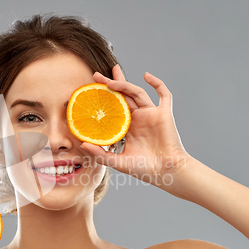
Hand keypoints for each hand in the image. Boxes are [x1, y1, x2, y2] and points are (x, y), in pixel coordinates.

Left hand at [81, 65, 192, 190]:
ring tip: (110, 80)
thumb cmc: (144, 169)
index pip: (112, 107)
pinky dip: (157, 84)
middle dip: (110, 84)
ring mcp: (151, 114)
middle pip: (123, 95)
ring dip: (125, 84)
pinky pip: (164, 95)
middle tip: (96, 75)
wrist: (166, 172)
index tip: (89, 92)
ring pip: (137, 93)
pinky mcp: (164, 114)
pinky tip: (146, 75)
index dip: (103, 99)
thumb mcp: (118, 162)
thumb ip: (101, 154)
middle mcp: (138, 118)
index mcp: (126, 127)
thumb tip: (82, 144)